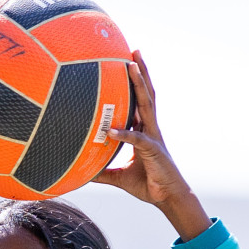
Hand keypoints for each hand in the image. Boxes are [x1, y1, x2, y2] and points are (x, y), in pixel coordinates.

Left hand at [94, 52, 210, 240]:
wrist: (168, 198)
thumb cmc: (147, 184)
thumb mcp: (117, 176)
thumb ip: (101, 171)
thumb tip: (80, 172)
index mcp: (143, 131)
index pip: (138, 102)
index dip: (133, 83)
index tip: (125, 63)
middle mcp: (149, 129)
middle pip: (145, 94)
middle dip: (140, 72)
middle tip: (133, 50)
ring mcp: (153, 137)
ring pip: (147, 104)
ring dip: (139, 84)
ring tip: (132, 65)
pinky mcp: (153, 151)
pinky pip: (137, 139)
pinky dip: (124, 134)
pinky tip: (111, 130)